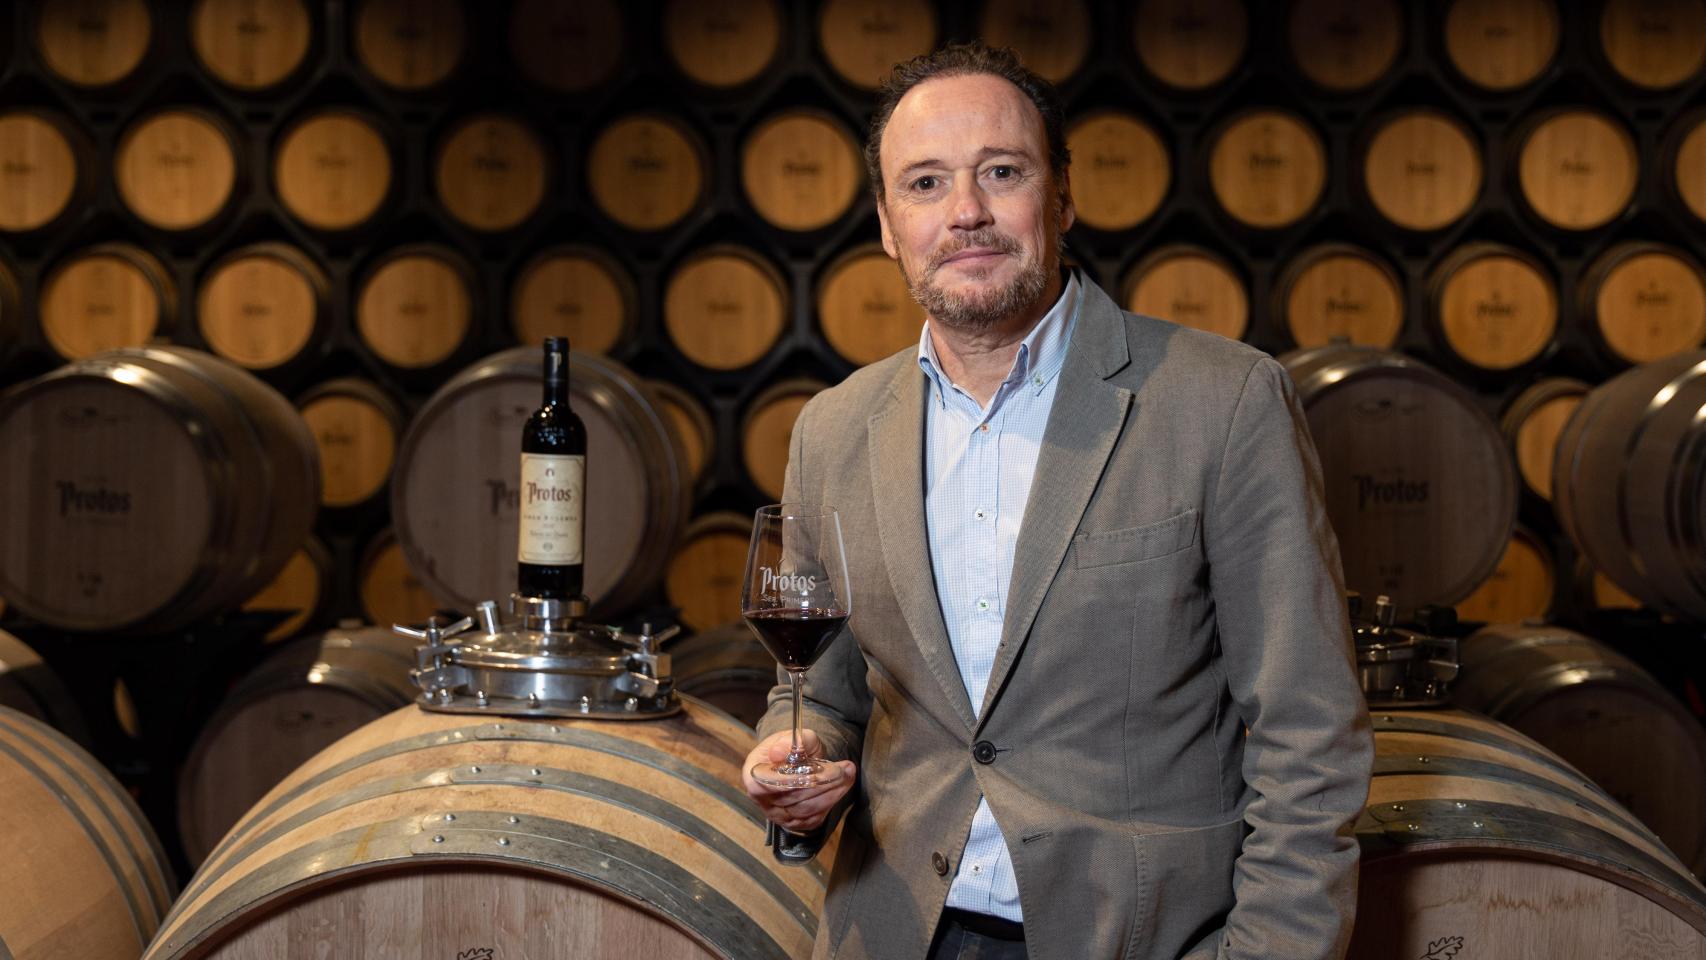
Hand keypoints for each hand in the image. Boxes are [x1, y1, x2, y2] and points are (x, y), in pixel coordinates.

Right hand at [742, 729, 856, 833]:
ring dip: (832, 792)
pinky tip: (842, 786)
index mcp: (753, 775)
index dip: (790, 780)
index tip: (814, 772)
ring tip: (848, 773)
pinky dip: (831, 802)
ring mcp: (777, 814)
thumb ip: (791, 741)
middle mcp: (761, 799)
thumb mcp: (792, 736)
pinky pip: (814, 818)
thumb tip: (779, 752)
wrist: (795, 762)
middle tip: (844, 769)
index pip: (766, 784)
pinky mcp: (794, 823)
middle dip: (822, 782)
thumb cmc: (789, 748)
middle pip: (792, 797)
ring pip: (806, 810)